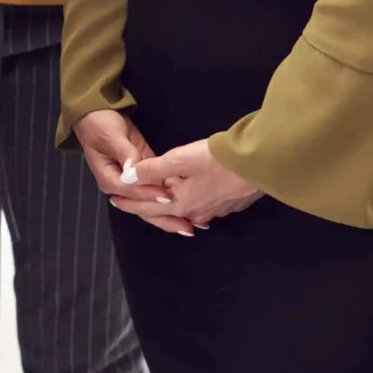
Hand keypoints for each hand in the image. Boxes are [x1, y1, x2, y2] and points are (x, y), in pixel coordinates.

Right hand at [78, 110, 193, 237]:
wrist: (99, 113)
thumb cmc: (100, 124)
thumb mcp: (111, 137)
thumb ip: (124, 154)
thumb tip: (134, 171)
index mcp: (109, 179)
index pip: (130, 192)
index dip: (148, 194)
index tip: (166, 195)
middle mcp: (122, 186)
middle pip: (143, 207)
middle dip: (164, 217)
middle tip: (186, 227)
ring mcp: (136, 182)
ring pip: (153, 201)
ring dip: (172, 212)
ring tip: (194, 223)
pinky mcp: (148, 174)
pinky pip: (160, 188)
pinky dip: (174, 196)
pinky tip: (192, 207)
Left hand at [126, 138, 263, 230]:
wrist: (259, 162)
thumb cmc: (217, 159)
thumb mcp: (179, 159)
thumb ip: (151, 169)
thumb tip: (127, 178)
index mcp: (180, 204)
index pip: (146, 206)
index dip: (128, 202)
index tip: (113, 200)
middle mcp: (196, 213)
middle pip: (165, 211)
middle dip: (147, 206)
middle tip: (130, 201)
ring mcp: (215, 210)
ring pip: (185, 209)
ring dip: (170, 206)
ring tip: (156, 201)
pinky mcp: (230, 204)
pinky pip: (202, 206)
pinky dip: (189, 202)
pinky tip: (189, 199)